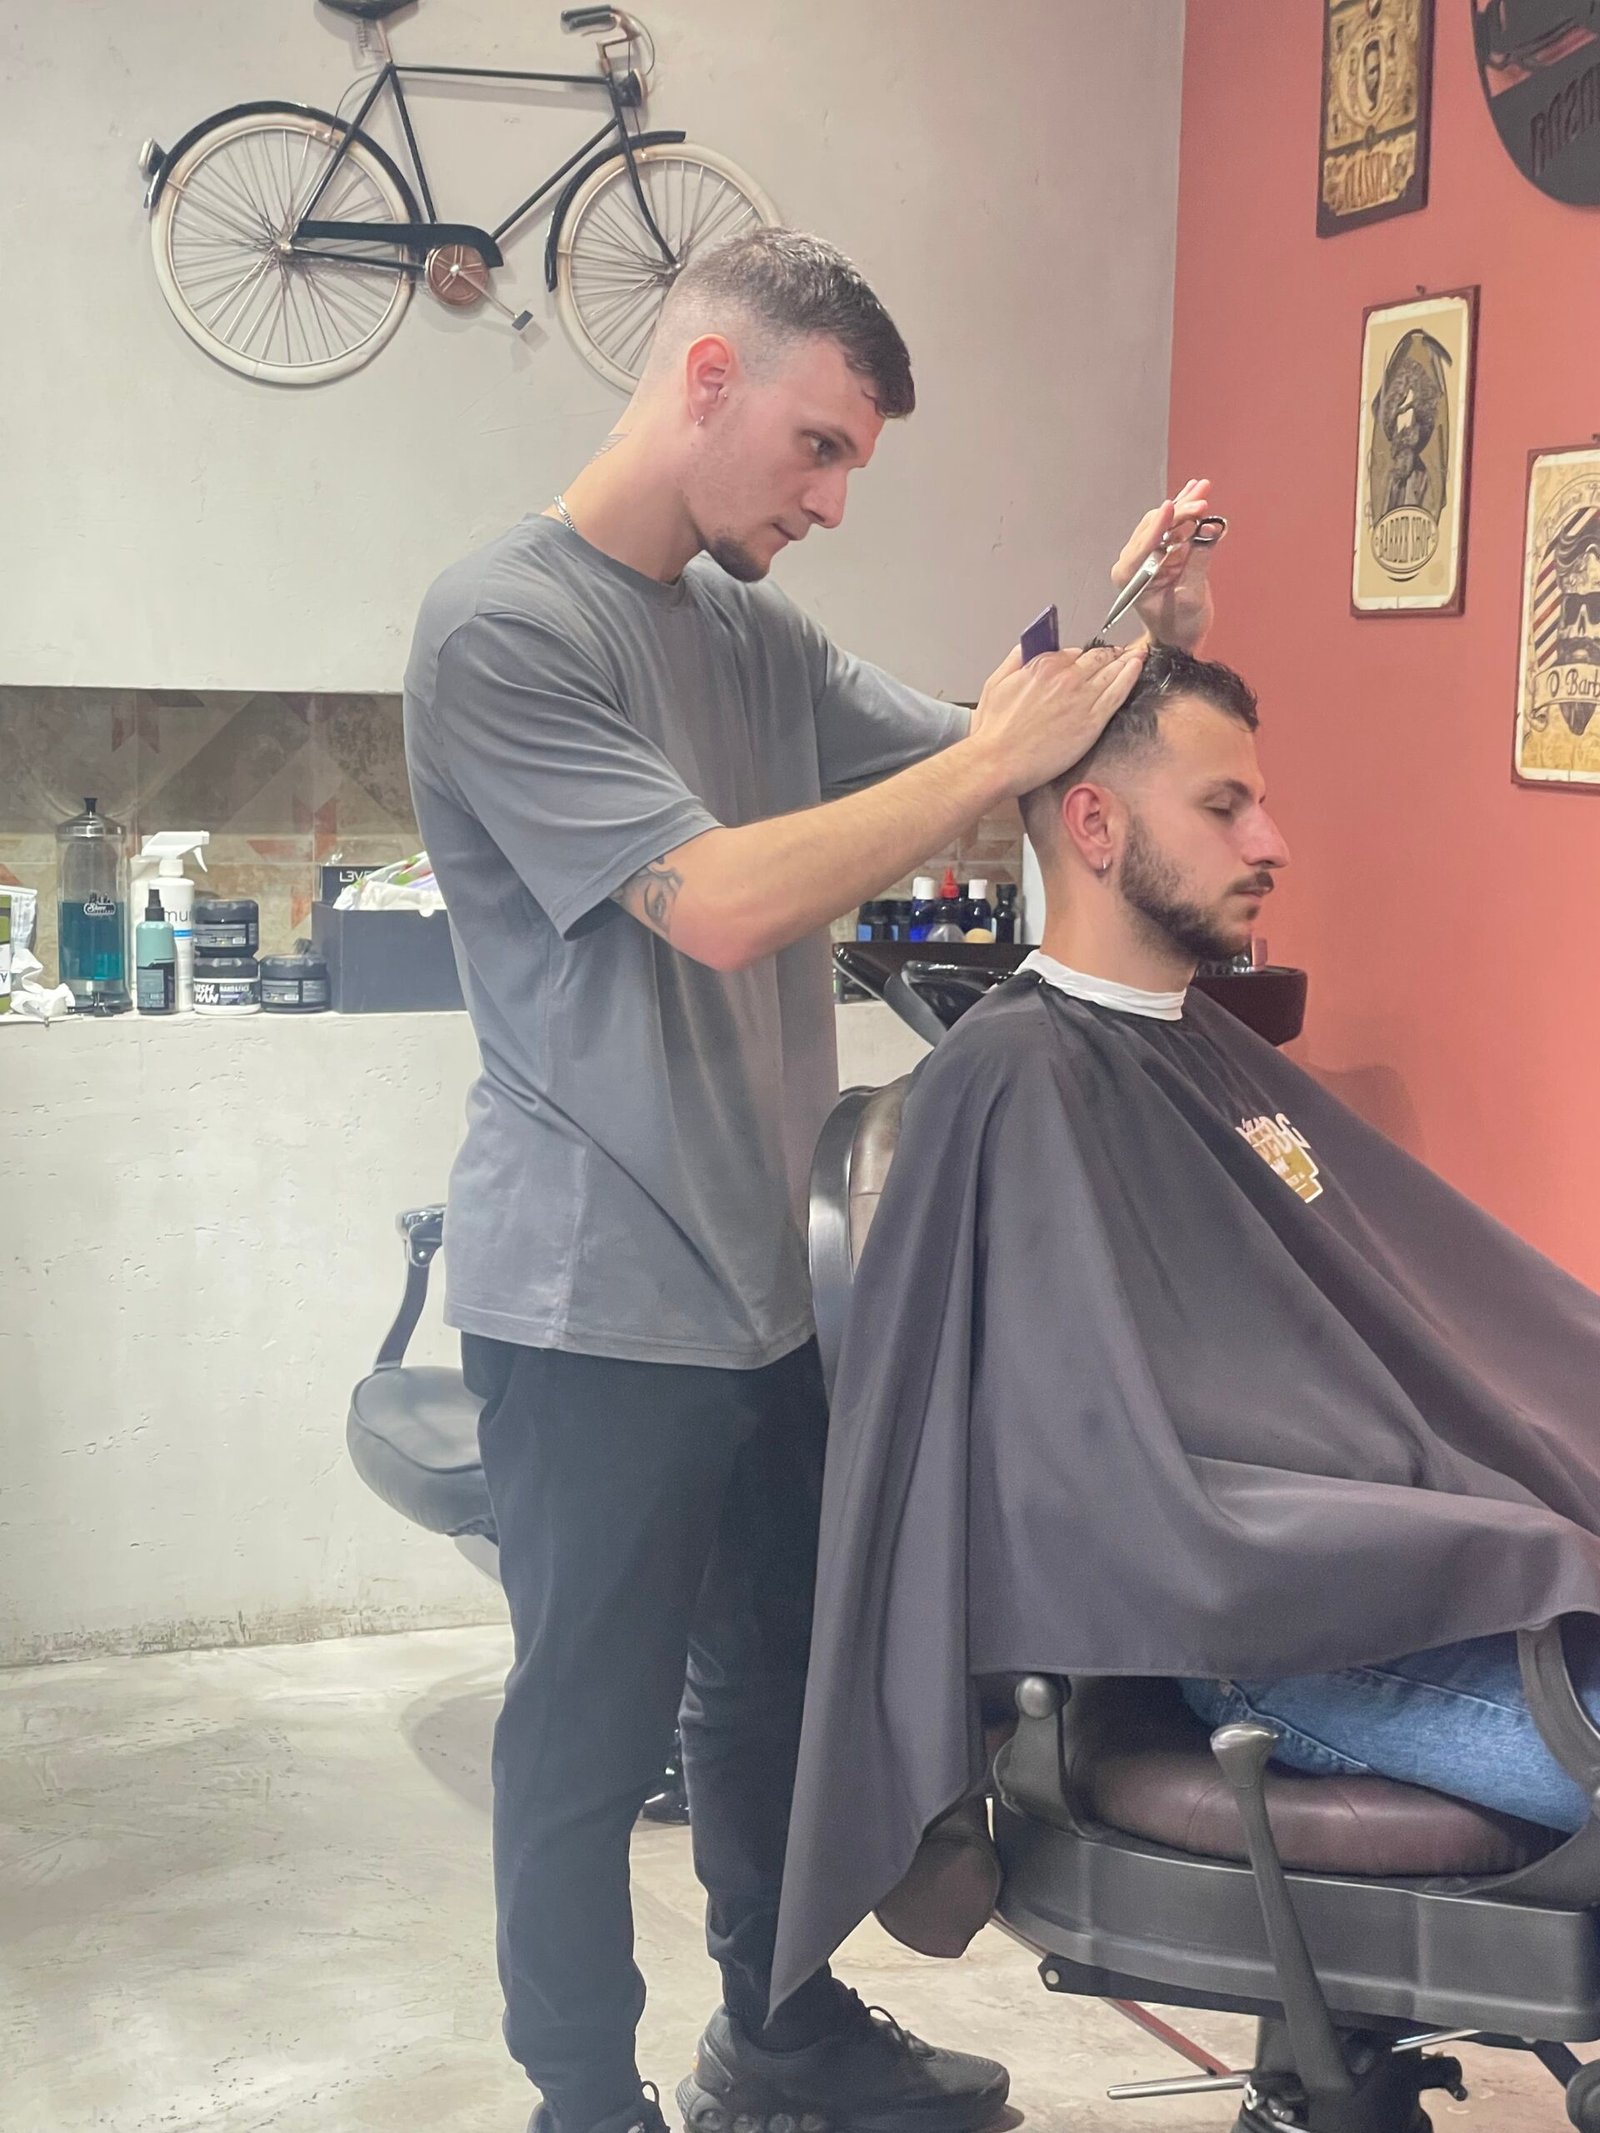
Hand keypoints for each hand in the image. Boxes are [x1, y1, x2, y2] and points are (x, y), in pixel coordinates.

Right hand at [970, 640, 1146, 796]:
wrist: (998, 760)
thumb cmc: (994, 731)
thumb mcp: (996, 683)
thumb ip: (1015, 660)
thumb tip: (1027, 647)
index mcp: (1043, 665)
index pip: (1073, 653)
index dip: (1082, 658)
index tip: (1088, 661)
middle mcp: (1066, 676)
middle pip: (1097, 658)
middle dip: (1109, 654)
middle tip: (1120, 654)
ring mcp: (1082, 697)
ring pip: (1112, 671)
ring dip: (1126, 660)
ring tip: (1137, 654)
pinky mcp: (1093, 720)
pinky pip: (1119, 691)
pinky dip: (1131, 676)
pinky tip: (1138, 667)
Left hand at [1113, 477, 1224, 652]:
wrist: (1179, 639)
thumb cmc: (1179, 626)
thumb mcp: (1191, 595)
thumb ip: (1199, 560)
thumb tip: (1212, 527)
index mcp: (1129, 576)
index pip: (1144, 544)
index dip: (1160, 524)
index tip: (1170, 506)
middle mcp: (1133, 561)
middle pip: (1156, 526)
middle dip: (1180, 511)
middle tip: (1202, 500)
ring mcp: (1148, 554)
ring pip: (1165, 522)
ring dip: (1185, 505)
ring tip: (1202, 486)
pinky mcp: (1164, 551)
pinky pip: (1174, 527)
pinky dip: (1187, 512)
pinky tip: (1197, 492)